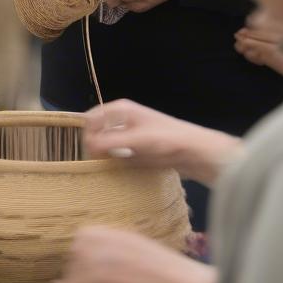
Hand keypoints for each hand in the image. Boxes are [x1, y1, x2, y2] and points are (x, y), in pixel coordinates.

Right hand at [84, 99, 241, 185]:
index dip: (87, 134)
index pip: (92, 119)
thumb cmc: (167, 139)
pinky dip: (115, 164)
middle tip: (94, 163)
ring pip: (107, 146)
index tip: (87, 151)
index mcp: (120, 110)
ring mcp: (130, 135)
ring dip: (104, 157)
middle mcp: (122, 120)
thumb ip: (110, 143)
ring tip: (103, 170)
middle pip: (98, 132)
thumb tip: (87, 147)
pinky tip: (117, 173)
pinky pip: (118, 156)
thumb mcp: (136, 140)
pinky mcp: (137, 150)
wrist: (196, 152)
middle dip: (94, 147)